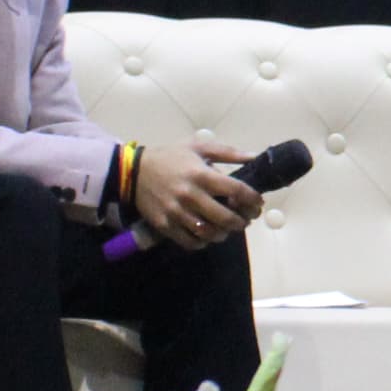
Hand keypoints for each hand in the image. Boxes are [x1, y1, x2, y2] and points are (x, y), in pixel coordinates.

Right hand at [136, 135, 264, 248]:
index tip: (257, 203)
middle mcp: (190, 195)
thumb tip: (254, 156)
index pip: (236, 190)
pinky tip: (207, 235)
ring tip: (228, 228)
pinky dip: (203, 242)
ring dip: (224, 234)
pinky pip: (189, 242)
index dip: (252, 199)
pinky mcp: (164, 225)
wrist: (133, 171)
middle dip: (242, 222)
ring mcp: (176, 212)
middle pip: (225, 218)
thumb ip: (228, 153)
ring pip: (209, 233)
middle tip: (246, 220)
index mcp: (201, 175)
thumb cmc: (170, 158)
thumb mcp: (198, 148)